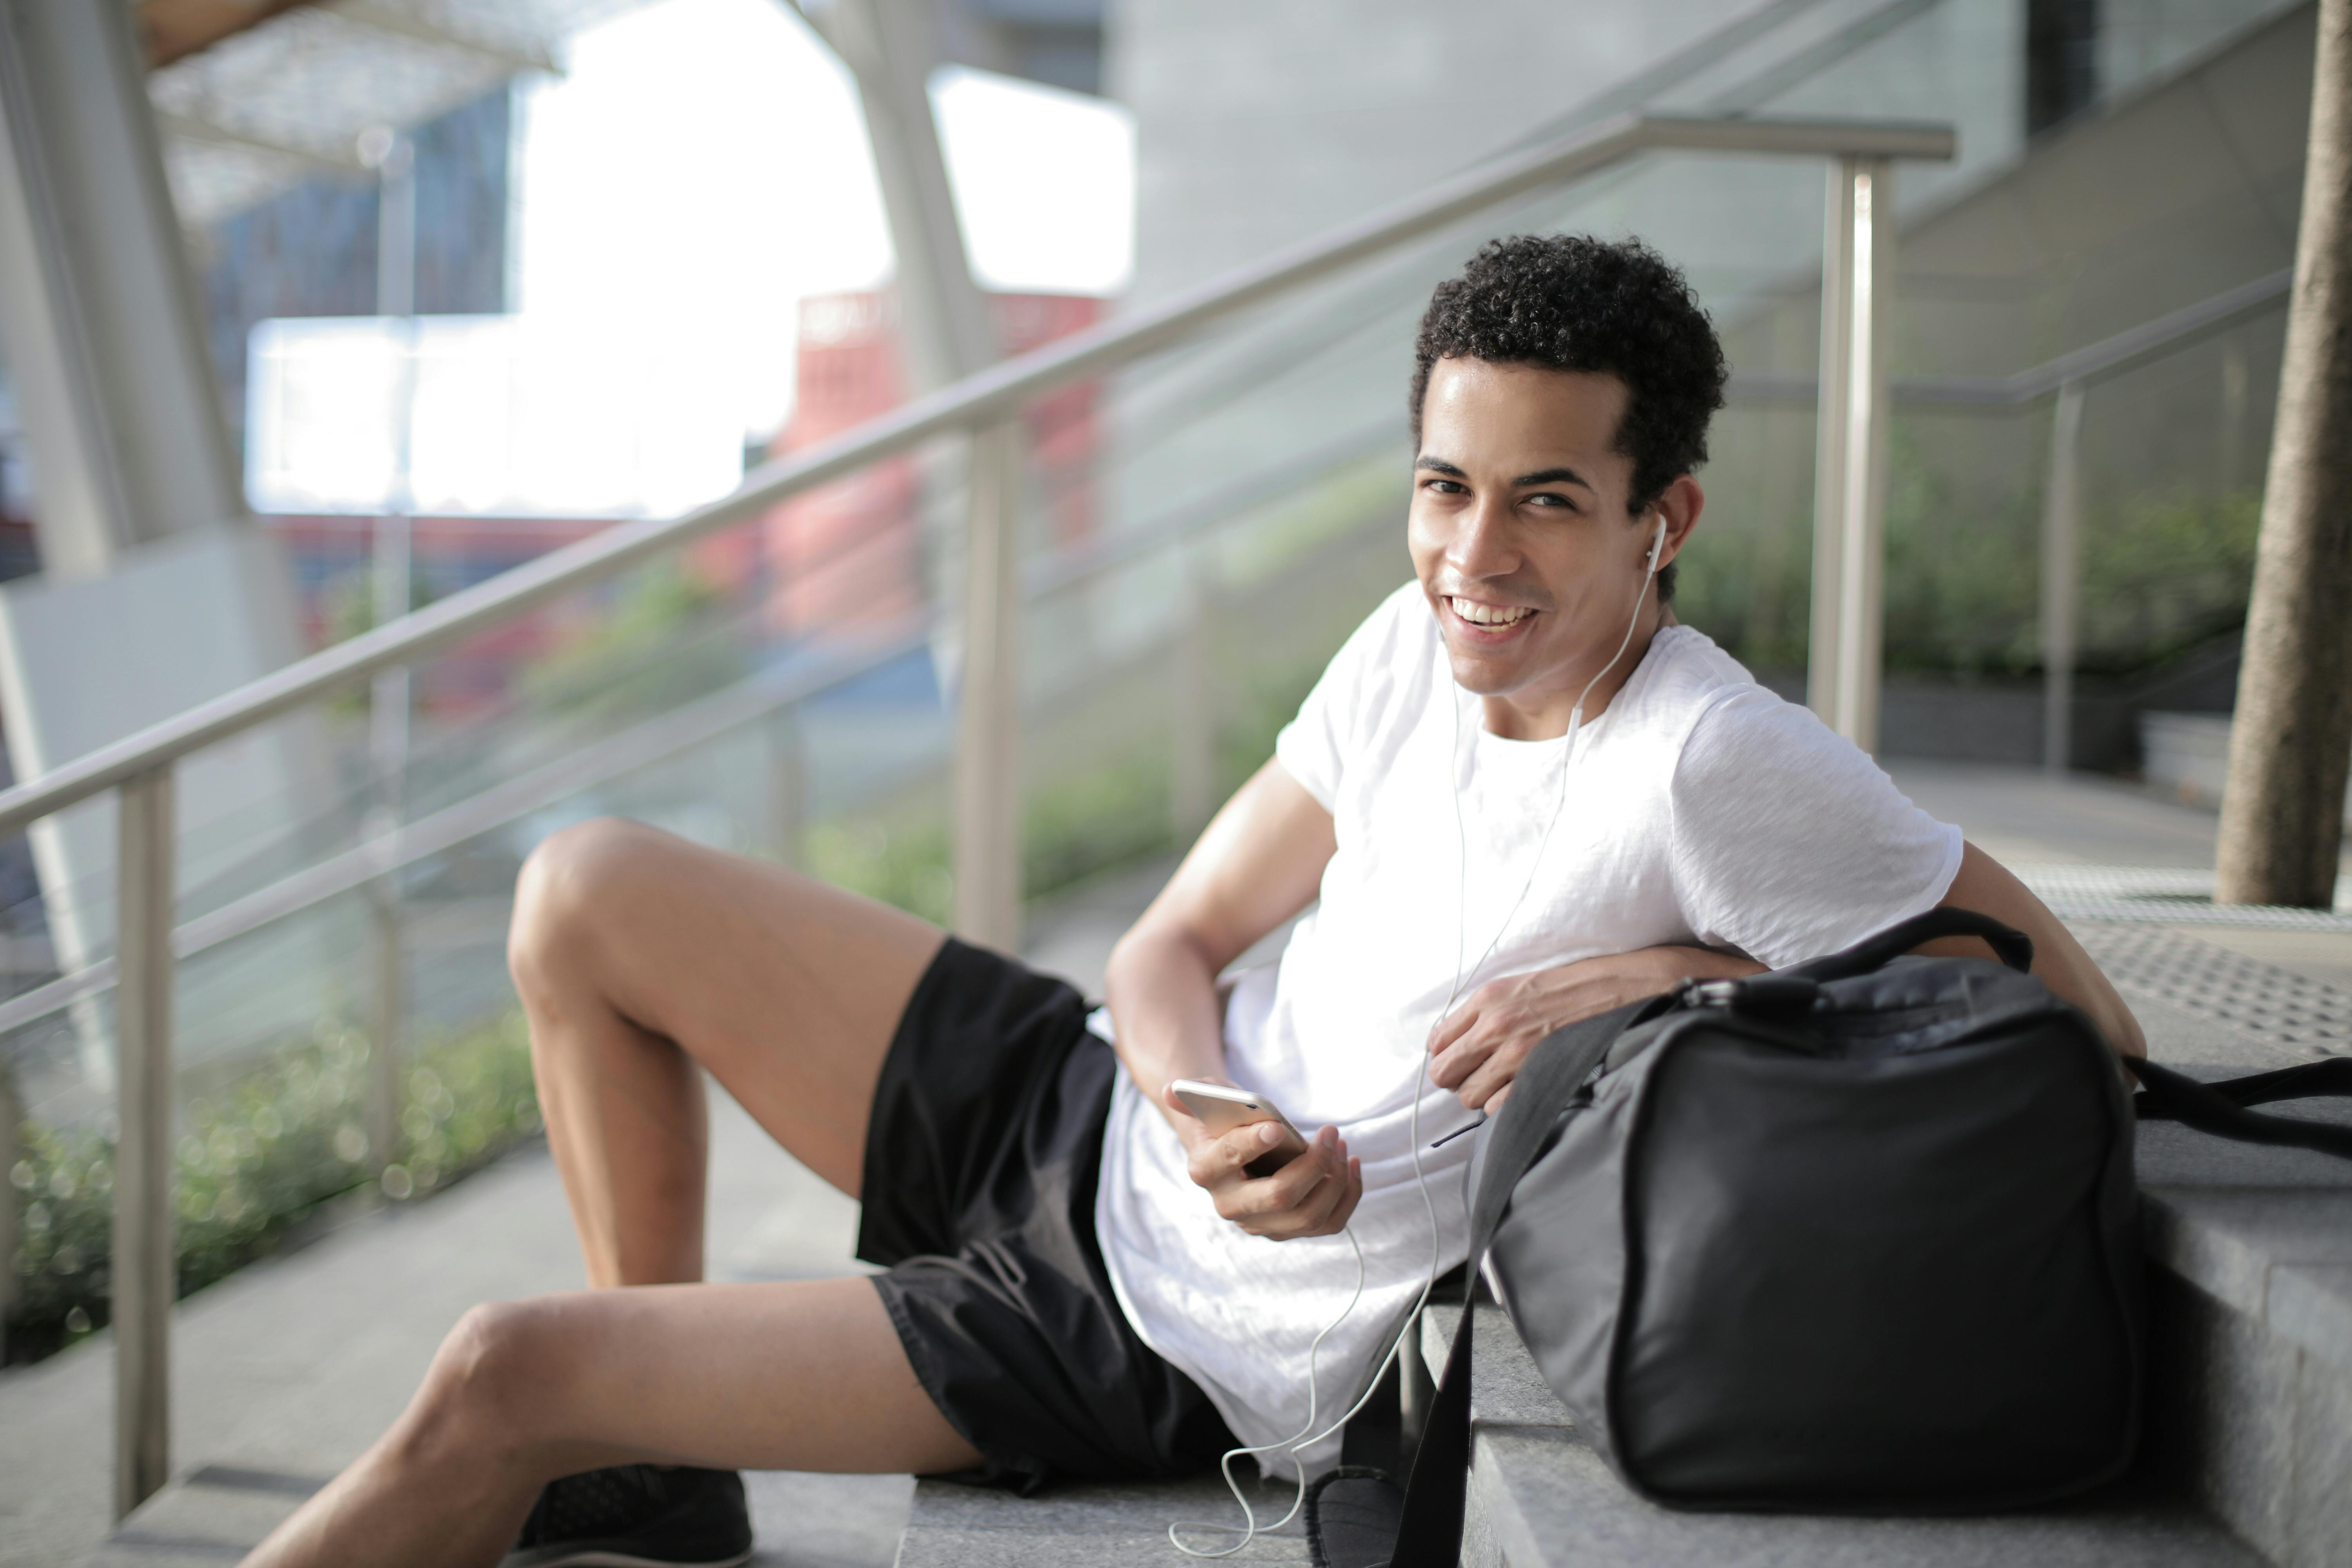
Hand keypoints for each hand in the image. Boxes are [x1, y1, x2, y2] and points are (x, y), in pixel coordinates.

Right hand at [1161, 1085, 1362, 1240]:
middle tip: (1330, 1133)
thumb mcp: (1207, 1100)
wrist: (1233, 1150)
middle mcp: (1230, 1205)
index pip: (1226, 1161)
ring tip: (1340, 1144)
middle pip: (1277, 1198)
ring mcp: (1261, 1224)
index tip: (1276, 1129)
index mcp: (1204, 1169)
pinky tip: (1352, 1164)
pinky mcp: (1290, 1229)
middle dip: (1312, 1166)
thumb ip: (1192, 1092)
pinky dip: (1348, 1195)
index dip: (1250, 1145)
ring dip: (1335, 1179)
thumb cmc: (1224, 1119)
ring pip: (1309, 1216)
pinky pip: (1329, 1223)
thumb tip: (1171, 1089)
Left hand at [1428, 946, 1762, 1112]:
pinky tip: (1525, 1090)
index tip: (1460, 1060)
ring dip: (1482, 1095)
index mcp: (1488, 999)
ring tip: (1504, 1085)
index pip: (1437, 1042)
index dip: (1446, 1056)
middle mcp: (1495, 1025)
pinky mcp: (1539, 1075)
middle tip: (1478, 1077)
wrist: (1625, 987)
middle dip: (1457, 1079)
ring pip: (1469, 1096)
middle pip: (1445, 1074)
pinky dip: (1506, 1106)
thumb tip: (1456, 1042)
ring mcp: (1516, 1054)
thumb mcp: (1520, 986)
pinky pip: (1499, 1108)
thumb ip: (1485, 1012)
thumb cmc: (1575, 988)